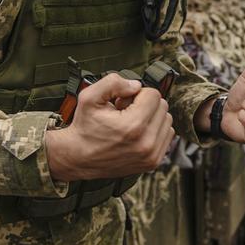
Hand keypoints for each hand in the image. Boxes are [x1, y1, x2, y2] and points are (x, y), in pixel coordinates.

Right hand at [44, 73, 173, 181]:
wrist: (78, 157)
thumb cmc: (84, 128)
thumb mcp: (90, 97)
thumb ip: (113, 82)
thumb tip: (136, 85)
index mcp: (133, 126)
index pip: (154, 95)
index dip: (137, 93)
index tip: (123, 102)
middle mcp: (146, 143)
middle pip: (162, 106)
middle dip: (145, 104)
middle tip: (125, 111)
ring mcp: (151, 155)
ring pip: (167, 120)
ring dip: (152, 117)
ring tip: (130, 122)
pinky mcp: (153, 162)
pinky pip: (167, 135)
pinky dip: (155, 130)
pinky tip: (137, 133)